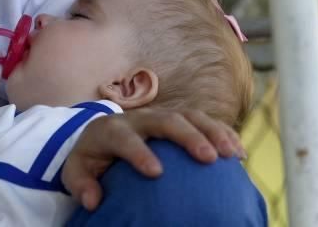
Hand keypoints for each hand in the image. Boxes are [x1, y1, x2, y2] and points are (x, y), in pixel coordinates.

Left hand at [61, 108, 245, 210]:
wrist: (102, 135)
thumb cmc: (92, 158)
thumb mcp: (78, 170)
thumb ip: (81, 183)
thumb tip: (93, 201)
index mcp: (111, 130)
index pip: (124, 137)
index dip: (138, 151)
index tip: (155, 172)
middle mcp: (139, 118)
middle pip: (165, 120)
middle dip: (187, 136)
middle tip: (208, 158)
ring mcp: (160, 116)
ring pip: (189, 115)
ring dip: (213, 132)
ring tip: (232, 154)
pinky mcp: (178, 119)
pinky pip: (203, 120)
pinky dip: (222, 133)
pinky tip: (240, 154)